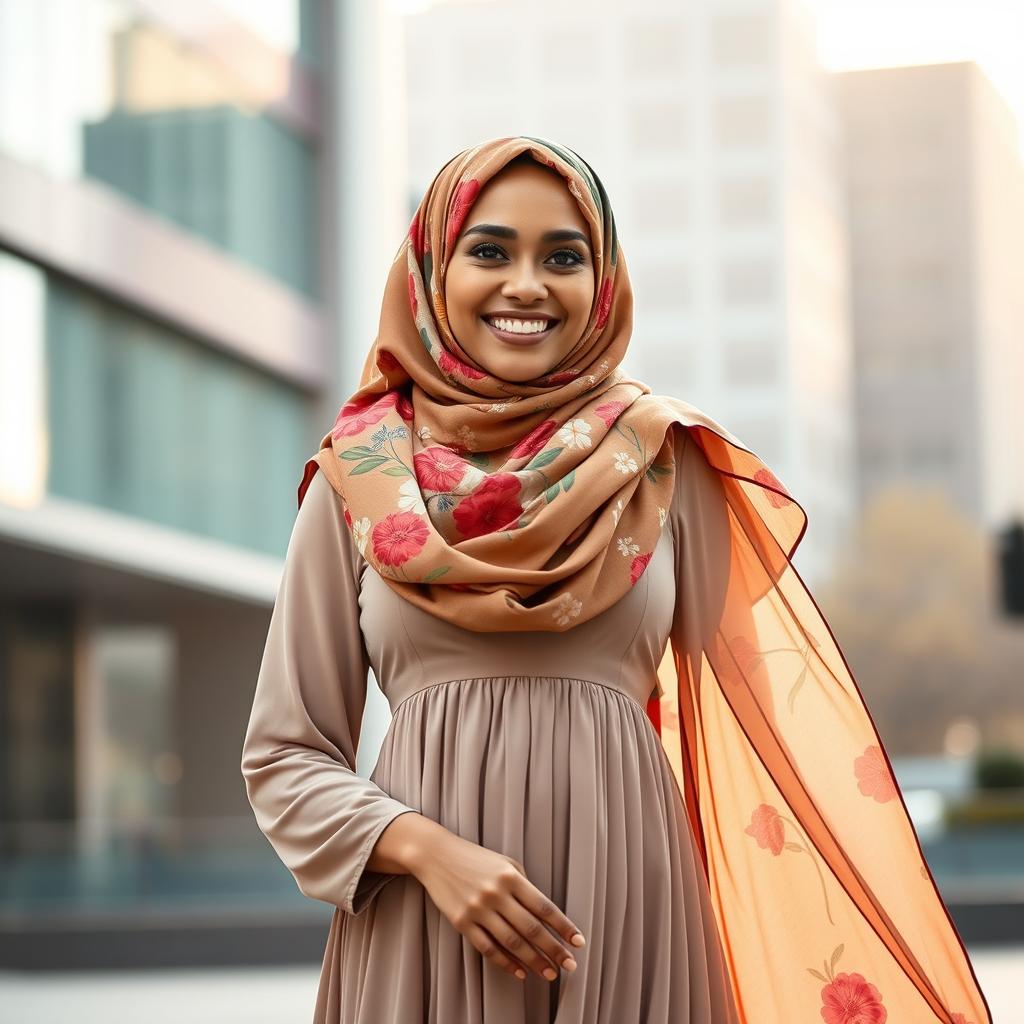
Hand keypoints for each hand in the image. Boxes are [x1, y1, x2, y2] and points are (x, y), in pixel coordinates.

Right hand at [409, 826, 585, 981]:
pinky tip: (520, 972)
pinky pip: (487, 948)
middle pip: (531, 928)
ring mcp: (478, 909)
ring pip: (512, 942)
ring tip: (550, 973)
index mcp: (511, 876)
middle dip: (554, 949)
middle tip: (570, 965)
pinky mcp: (461, 922)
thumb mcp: (505, 863)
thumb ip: (524, 886)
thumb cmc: (476, 858)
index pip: (544, 907)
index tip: (578, 941)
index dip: (563, 926)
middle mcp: (496, 893)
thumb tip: (544, 915)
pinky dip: (506, 963)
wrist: (437, 855)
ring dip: (534, 961)